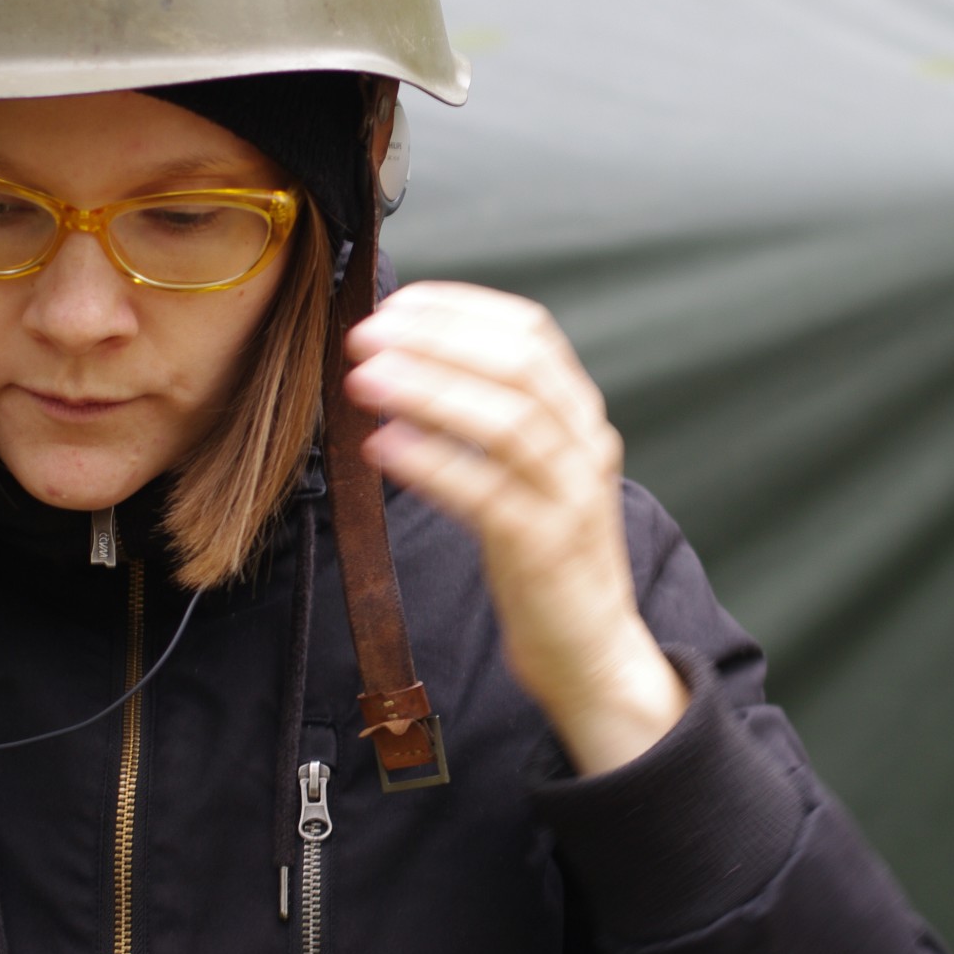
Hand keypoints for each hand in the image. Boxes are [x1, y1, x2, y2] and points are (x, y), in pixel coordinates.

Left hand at [342, 283, 685, 774]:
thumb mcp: (530, 472)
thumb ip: (492, 415)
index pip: (531, 333)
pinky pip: (487, 494)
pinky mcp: (545, 549)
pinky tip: (382, 447)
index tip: (397, 303)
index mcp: (581, 416)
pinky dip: (433, 463)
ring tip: (363, 380)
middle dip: (438, 340)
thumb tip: (410, 359)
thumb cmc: (543, 556)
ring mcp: (571, 497)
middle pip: (519, 366)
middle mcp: (585, 446)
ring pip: (506, 423)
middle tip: (366, 335)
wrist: (590, 650)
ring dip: (428, 392)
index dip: (462, 309)